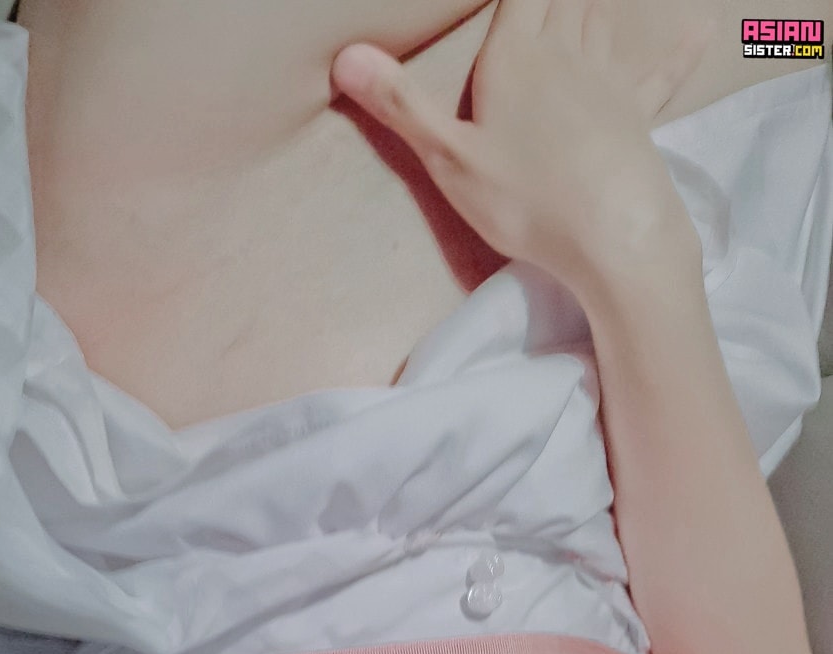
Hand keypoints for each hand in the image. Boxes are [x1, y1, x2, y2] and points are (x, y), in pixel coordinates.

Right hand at [331, 0, 711, 288]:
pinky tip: (699, 29)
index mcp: (516, 56)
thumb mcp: (451, 159)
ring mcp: (609, 82)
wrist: (613, 238)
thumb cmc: (527, 201)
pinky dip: (675, 50)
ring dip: (599, 1)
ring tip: (596, 0)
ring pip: (604, 19)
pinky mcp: (639, 117)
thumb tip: (345, 55)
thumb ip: (402, 105)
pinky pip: (658, 72)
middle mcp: (565, 55)